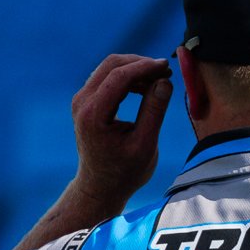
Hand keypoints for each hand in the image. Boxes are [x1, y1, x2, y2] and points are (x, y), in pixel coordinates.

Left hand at [70, 54, 172, 205]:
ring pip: (109, 68)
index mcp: (94, 115)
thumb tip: (164, 81)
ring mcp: (82, 100)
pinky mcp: (87, 101)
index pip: (119, 77)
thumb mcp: (145, 144)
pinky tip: (146, 87)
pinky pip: (107, 78)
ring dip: (135, 69)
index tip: (167, 67)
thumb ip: (154, 111)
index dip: (145, 67)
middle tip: (166, 71)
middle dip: (140, 63)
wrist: (101, 186)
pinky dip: (128, 77)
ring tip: (160, 80)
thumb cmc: (124, 172)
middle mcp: (82, 103)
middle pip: (111, 65)